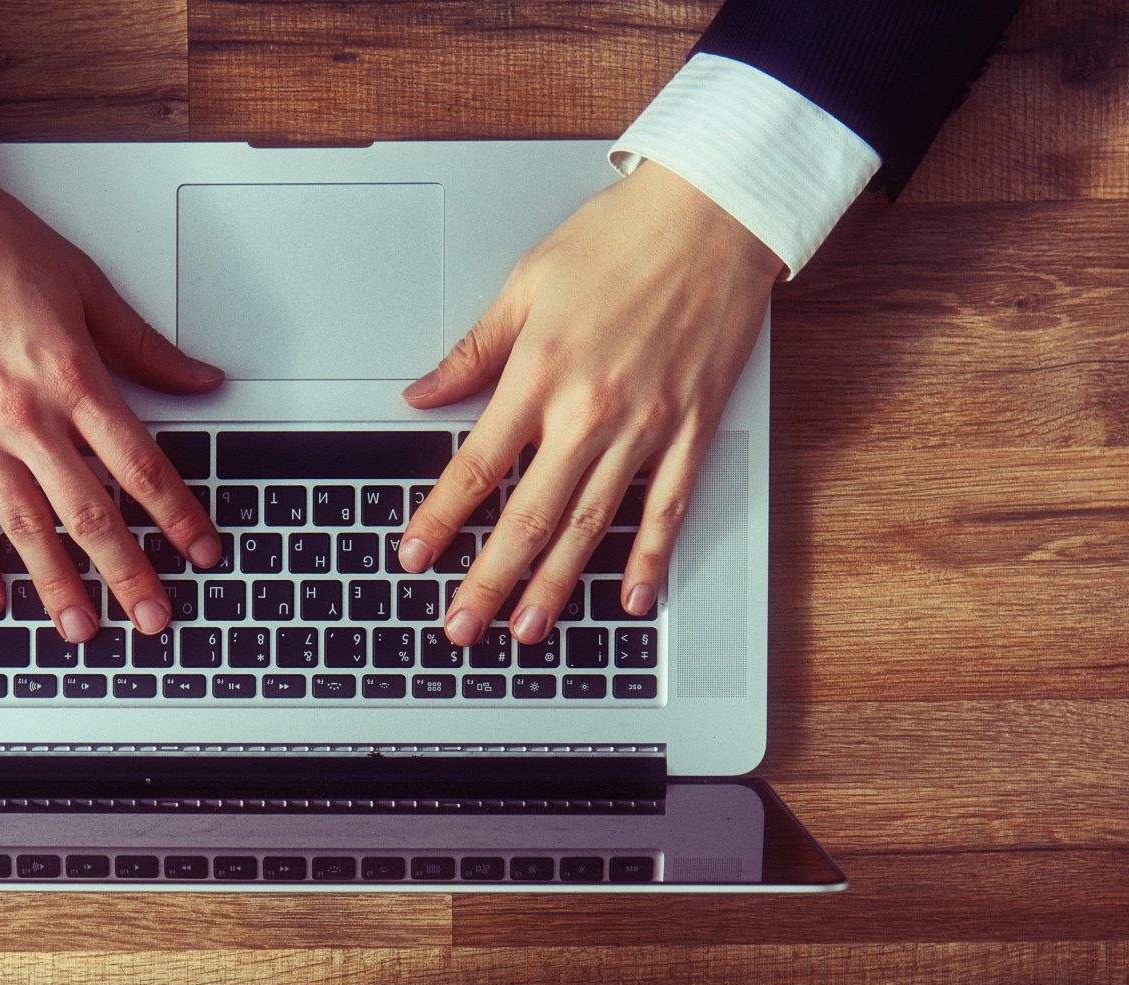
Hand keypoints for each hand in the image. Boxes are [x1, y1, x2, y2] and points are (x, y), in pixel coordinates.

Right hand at [0, 161, 224, 643]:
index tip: (201, 550)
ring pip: (25, 525)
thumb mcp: (85, 284)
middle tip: (155, 617)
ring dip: (57, 584)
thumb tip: (203, 380)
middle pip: (90, 511)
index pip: (139, 463)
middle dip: (129, 571)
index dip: (177, 514)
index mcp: (72, 373)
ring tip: (82, 629)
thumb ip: (144, 346)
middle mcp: (24, 411)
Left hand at [395, 161, 781, 649]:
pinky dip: (651, 557)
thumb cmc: (624, 235)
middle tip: (462, 627)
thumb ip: (473, 350)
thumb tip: (420, 394)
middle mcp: (591, 409)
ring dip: (556, 585)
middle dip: (489, 579)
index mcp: (541, 372)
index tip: (413, 557)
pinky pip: (669, 507)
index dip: (439, 519)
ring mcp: (647, 425)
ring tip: (528, 630)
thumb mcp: (527, 281)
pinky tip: (630, 597)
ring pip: (592, 525)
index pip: (476, 465)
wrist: (715, 210)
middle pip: (528, 515)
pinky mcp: (694, 427)